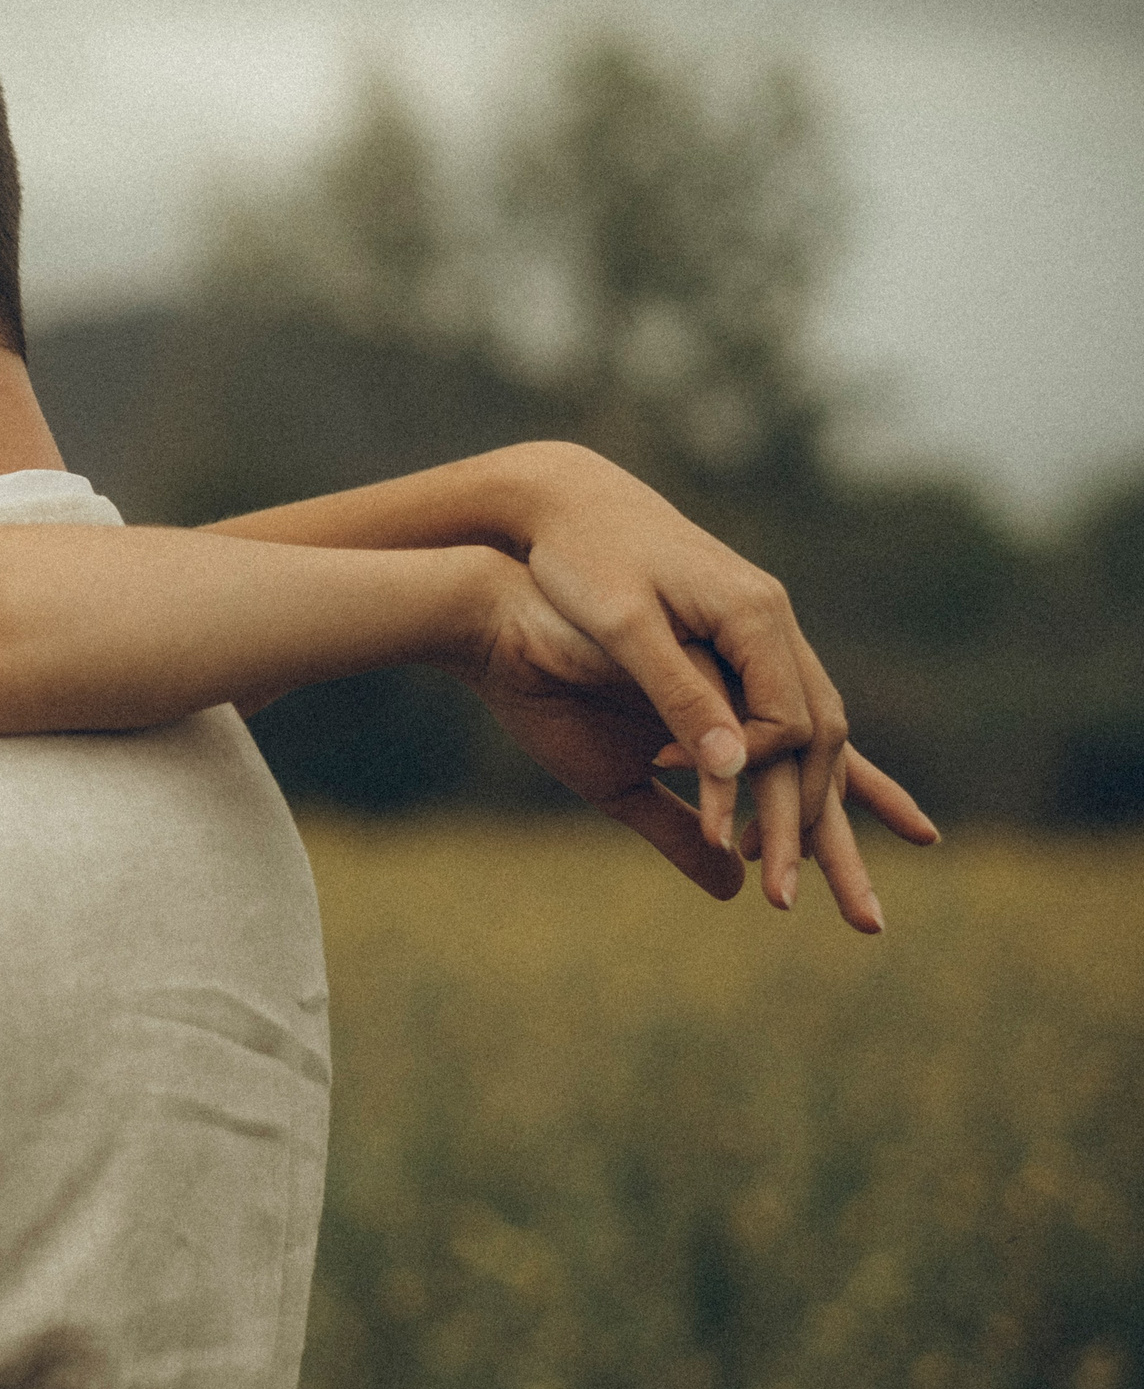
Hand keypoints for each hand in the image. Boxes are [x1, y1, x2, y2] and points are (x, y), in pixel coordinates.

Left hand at [511, 447, 934, 924]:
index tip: (713, 813)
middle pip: (822, 730)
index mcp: (754, 614)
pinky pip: (779, 707)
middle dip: (814, 811)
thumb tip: (733, 768)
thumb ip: (677, 693)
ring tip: (809, 868)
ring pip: (811, 722)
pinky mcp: (730, 636)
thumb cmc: (582, 559)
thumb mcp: (622, 627)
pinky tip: (790, 806)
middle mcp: (770, 620)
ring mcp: (757, 626)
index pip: (791, 721)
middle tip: (798, 888)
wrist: (565, 501)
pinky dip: (791, 762)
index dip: (756, 775)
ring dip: (815, 796)